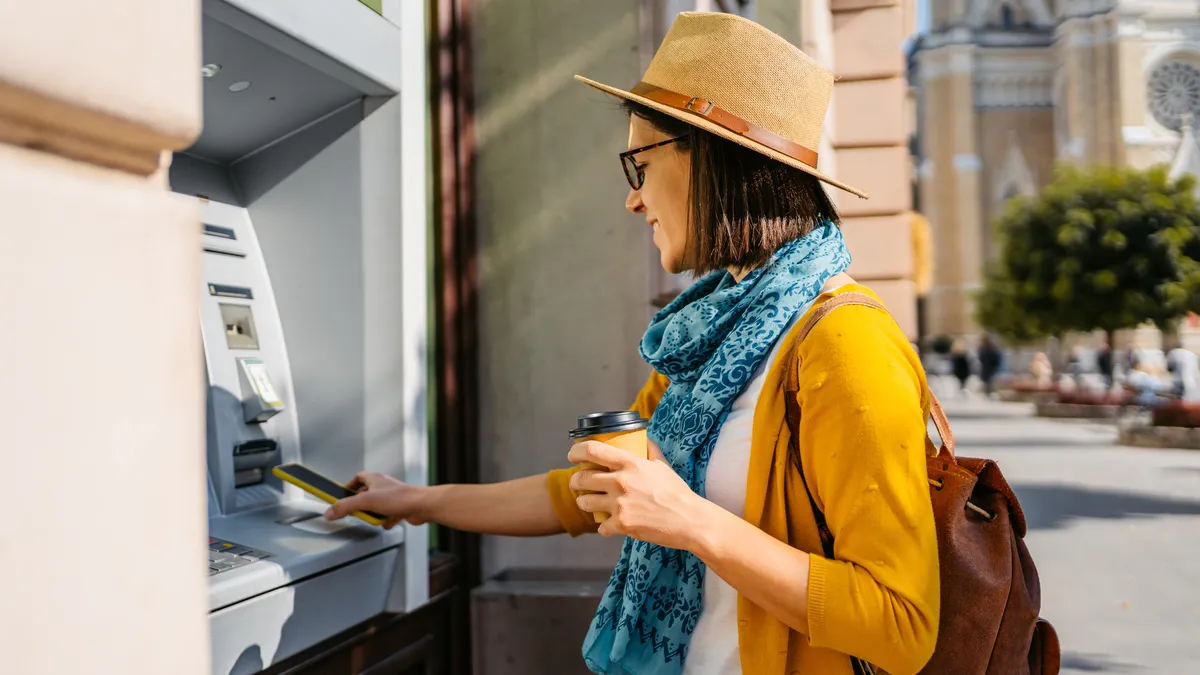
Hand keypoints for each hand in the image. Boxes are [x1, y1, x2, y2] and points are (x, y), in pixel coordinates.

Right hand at [324, 472, 426, 529]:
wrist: (421, 506)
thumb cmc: (400, 497)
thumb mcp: (366, 501)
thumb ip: (346, 507)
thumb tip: (330, 511)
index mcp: (375, 479)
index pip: (357, 478)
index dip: (349, 486)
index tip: (342, 495)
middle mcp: (384, 486)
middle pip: (366, 494)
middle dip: (361, 506)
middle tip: (357, 512)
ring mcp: (392, 497)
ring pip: (377, 506)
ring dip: (374, 514)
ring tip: (374, 518)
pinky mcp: (399, 508)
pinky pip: (388, 515)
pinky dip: (386, 520)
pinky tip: (387, 522)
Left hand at [568, 440, 713, 549]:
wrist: (689, 520)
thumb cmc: (677, 492)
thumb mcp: (662, 465)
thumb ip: (650, 450)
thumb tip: (643, 438)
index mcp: (630, 464)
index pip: (593, 450)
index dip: (576, 451)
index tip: (572, 455)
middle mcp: (621, 482)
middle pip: (582, 478)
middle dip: (575, 481)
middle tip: (577, 483)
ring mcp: (619, 504)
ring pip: (585, 502)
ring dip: (584, 503)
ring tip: (589, 503)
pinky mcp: (621, 525)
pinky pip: (601, 526)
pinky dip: (604, 527)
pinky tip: (609, 526)